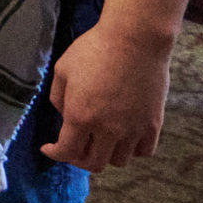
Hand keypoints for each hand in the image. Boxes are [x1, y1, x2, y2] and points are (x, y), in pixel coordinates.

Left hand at [42, 19, 174, 171]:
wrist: (135, 39)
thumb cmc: (94, 49)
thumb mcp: (63, 69)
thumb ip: (58, 98)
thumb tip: (64, 115)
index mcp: (81, 117)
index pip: (67, 151)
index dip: (55, 154)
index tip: (49, 149)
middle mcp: (108, 130)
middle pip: (94, 163)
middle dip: (78, 158)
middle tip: (75, 147)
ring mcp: (133, 129)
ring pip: (119, 161)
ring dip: (106, 154)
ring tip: (100, 140)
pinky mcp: (153, 124)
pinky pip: (143, 152)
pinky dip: (132, 150)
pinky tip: (124, 138)